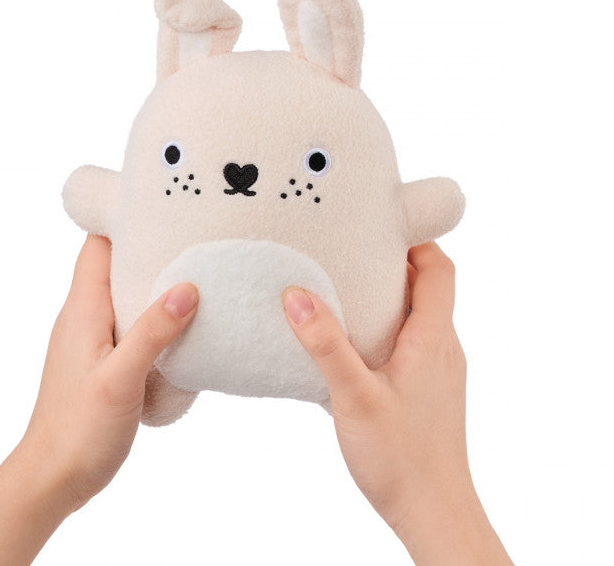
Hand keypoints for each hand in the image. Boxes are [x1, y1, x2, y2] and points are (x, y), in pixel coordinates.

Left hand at [20, 234, 198, 512]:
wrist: (53, 477)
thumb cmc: (79, 428)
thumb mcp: (120, 378)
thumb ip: (153, 332)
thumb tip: (188, 288)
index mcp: (83, 310)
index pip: (97, 246)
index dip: (124, 221)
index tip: (163, 209)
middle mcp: (85, 317)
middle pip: (116, 265)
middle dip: (151, 249)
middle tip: (194, 239)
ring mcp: (95, 339)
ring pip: (126, 295)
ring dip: (156, 285)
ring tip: (198, 275)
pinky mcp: (106, 360)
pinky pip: (133, 324)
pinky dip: (157, 317)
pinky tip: (185, 325)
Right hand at [282, 242, 510, 564]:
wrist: (432, 511)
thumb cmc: (399, 457)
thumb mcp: (354, 395)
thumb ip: (324, 343)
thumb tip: (296, 294)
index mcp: (433, 338)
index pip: (440, 269)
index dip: (416, 240)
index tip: (379, 226)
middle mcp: (442, 347)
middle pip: (428, 286)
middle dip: (392, 263)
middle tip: (350, 252)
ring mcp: (437, 369)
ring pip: (418, 315)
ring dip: (387, 296)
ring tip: (344, 289)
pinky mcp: (427, 389)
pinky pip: (411, 341)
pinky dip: (386, 327)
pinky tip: (351, 342)